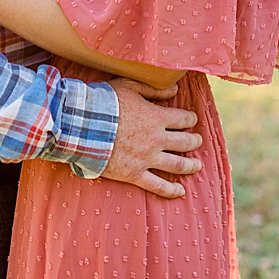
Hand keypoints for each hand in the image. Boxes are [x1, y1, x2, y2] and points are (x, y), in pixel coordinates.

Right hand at [100, 78, 202, 198]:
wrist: (81, 125)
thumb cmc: (103, 103)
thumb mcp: (128, 87)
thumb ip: (153, 89)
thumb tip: (175, 90)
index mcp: (157, 117)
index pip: (184, 119)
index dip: (190, 118)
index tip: (190, 119)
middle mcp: (157, 139)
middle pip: (186, 142)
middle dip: (194, 141)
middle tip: (196, 141)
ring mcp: (147, 158)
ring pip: (177, 165)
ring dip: (190, 165)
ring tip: (196, 165)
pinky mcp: (134, 173)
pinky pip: (157, 185)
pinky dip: (171, 190)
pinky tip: (180, 191)